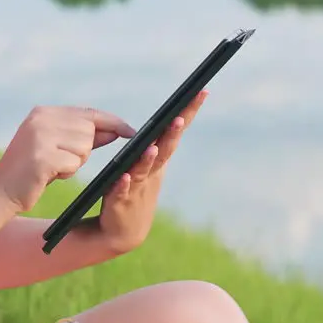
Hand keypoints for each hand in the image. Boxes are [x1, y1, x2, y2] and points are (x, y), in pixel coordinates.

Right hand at [0, 105, 135, 212]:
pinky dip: (66, 172)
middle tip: (59, 161)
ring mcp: (40, 136)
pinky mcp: (42, 156)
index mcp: (44, 112)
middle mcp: (41, 119)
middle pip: (88, 131)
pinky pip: (73, 163)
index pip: (88, 113)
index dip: (112, 122)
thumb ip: (85, 136)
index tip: (132, 131)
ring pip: (83, 147)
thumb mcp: (57, 147)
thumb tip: (117, 129)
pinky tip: (47, 174)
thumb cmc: (32, 170)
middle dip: (83, 150)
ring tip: (51, 167)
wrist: (1, 191)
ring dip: (74, 162)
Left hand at [96, 90, 207, 253]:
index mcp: (158, 160)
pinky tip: (125, 177)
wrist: (122, 231)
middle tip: (180, 116)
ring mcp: (138, 188)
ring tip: (153, 146)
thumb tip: (165, 119)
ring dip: (148, 158)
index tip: (201, 91)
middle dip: (173, 133)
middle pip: (165, 148)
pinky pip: (121, 191)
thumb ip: (153, 145)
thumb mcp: (145, 166)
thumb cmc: (134, 192)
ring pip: (144, 170)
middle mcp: (152, 172)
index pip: (174, 132)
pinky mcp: (121, 203)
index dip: (188, 112)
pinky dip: (124, 184)